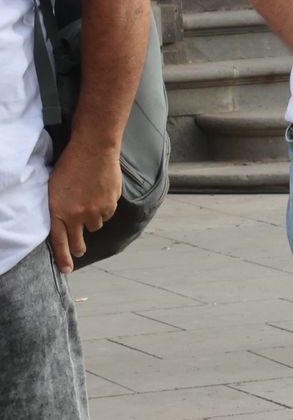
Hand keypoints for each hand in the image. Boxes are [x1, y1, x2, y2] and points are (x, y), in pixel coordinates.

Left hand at [47, 145, 121, 272]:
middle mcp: (76, 215)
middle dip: (78, 247)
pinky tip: (100, 193)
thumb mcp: (55, 188)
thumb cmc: (71, 165)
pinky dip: (105, 207)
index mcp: (58, 211)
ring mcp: (95, 211)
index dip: (63, 258)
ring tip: (89, 200)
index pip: (59, 241)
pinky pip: (107, 214)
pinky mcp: (110, 205)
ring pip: (95, 225)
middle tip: (79, 249)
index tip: (67, 269)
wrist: (93, 150)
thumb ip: (59, 209)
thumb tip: (65, 224)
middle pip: (78, 241)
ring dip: (92, 218)